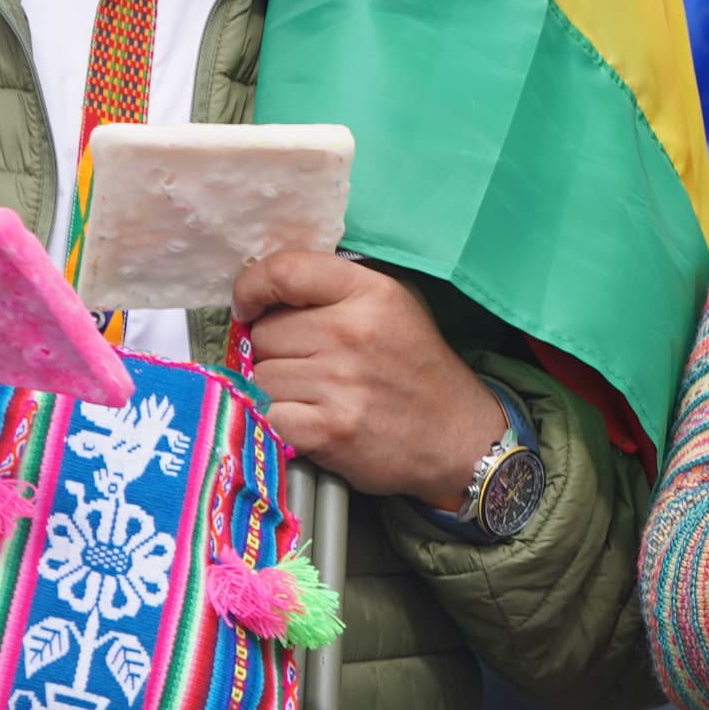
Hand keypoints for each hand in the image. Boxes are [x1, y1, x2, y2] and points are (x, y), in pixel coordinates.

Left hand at [233, 247, 503, 505]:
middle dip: (274, 351)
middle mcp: (353, 332)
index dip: (251, 288)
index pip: (284, 271)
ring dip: (274, 390)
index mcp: (370, 292)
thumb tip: (261, 296)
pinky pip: (266, 416)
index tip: (249, 309)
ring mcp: (340, 382)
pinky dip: (277, 422)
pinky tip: (306, 421)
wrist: (458, 437)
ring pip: (259, 377)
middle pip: (263, 333)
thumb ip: (333, 291)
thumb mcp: (393, 307)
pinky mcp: (328, 429)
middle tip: (308, 366)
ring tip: (313, 396)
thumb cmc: (416, 369)